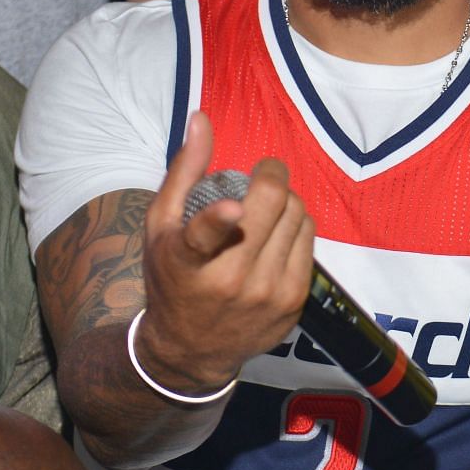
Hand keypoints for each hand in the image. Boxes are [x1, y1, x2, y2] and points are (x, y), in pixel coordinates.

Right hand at [137, 112, 315, 394]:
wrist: (190, 350)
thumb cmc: (171, 278)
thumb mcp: (160, 226)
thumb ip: (183, 172)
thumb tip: (202, 119)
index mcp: (189, 262)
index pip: (204, 238)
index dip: (220, 220)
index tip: (233, 210)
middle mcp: (232, 281)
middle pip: (274, 205)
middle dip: (271, 177)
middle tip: (261, 176)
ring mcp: (268, 294)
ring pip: (299, 218)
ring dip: (286, 203)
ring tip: (266, 210)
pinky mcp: (293, 303)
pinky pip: (309, 241)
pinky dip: (297, 227)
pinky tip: (277, 235)